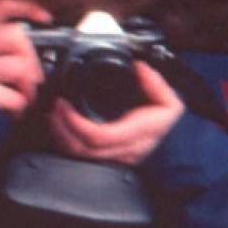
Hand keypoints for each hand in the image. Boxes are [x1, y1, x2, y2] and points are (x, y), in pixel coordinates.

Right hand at [0, 0, 51, 115]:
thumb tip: (25, 45)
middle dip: (30, 57)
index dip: (26, 8)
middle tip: (32, 77)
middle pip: (15, 35)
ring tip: (23, 97)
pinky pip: (15, 96)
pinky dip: (19, 107)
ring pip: (20, 65)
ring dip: (28, 86)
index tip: (44, 18)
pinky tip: (11, 111)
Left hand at [48, 61, 185, 165]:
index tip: (63, 103)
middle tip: (53, 108)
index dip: (75, 122)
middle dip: (61, 128)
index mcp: (135, 135)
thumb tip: (139, 68)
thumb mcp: (169, 102)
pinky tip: (59, 127)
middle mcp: (122, 151)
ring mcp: (113, 158)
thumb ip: (155, 84)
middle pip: (82, 148)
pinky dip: (66, 141)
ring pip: (78, 155)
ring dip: (60, 135)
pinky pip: (80, 156)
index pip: (98, 136)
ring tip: (51, 115)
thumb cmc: (167, 123)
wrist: (175, 145)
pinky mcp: (106, 160)